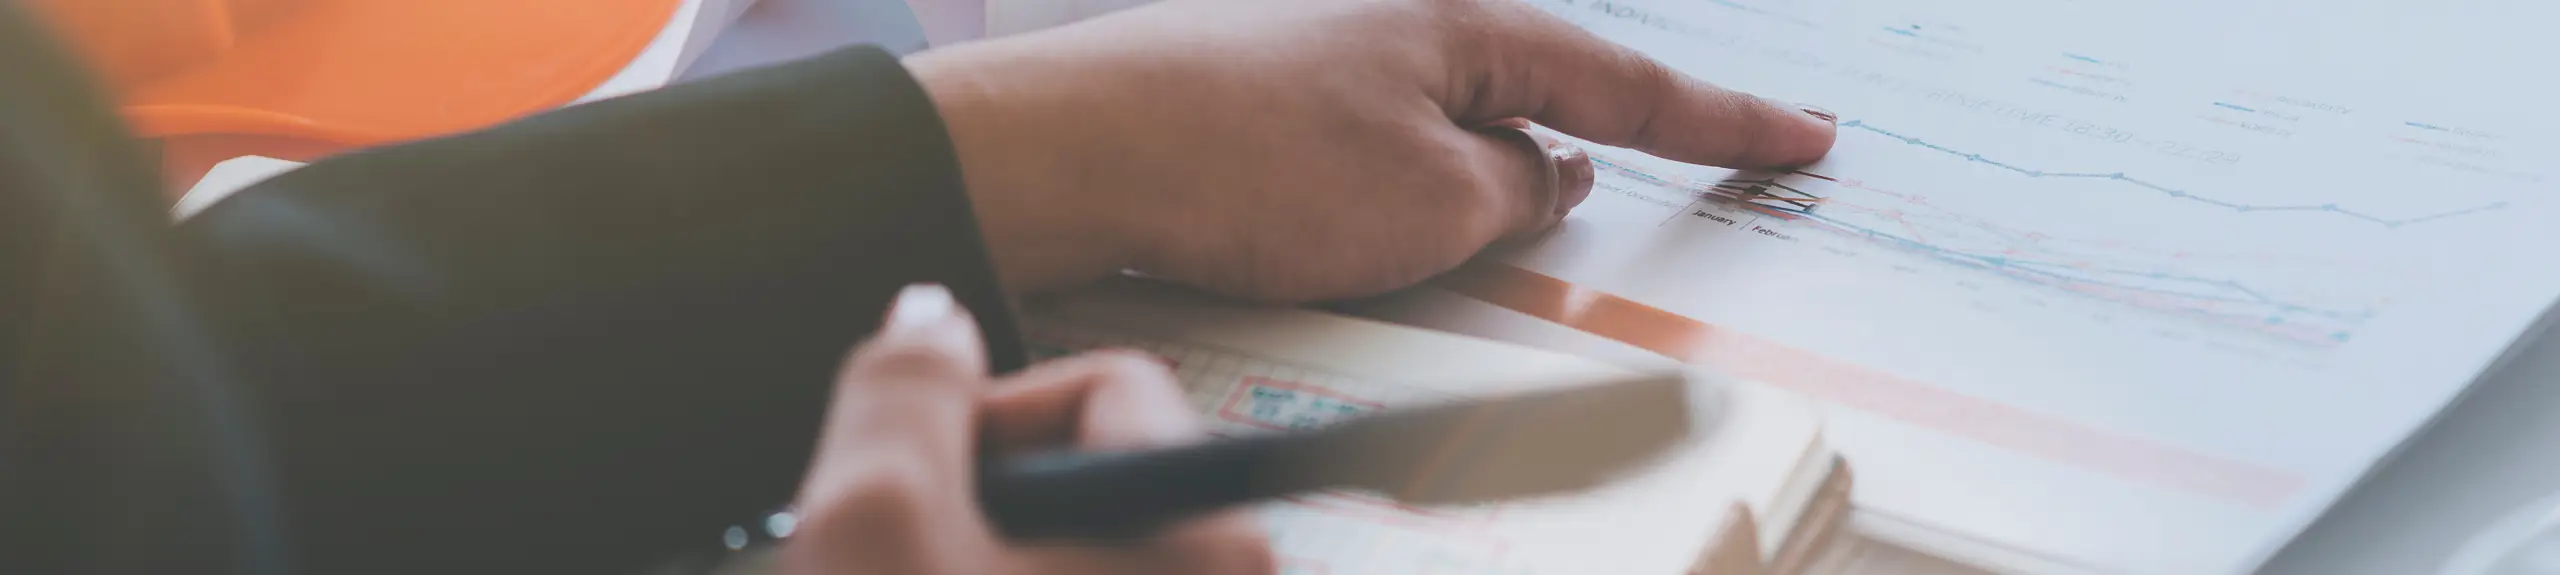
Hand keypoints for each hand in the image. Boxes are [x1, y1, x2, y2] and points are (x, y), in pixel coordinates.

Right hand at [783, 284, 1273, 574]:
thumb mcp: (873, 521)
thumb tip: (930, 314)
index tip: (932, 484)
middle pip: (1094, 464)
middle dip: (988, 494)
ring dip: (984, 552)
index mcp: (1211, 538)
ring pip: (1077, 538)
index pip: (1109, 387)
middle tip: (915, 558)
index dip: (993, 418)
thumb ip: (902, 389)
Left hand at [905, 0, 1835, 301]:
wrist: (1068, 152)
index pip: (1625, 84)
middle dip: (1562, 167)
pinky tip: (1343, 241)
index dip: (1725, 123)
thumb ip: (1518, 192)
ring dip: (1450, 207)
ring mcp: (1325, 60)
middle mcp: (1396, 22)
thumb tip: (1544, 177)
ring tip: (1403, 249)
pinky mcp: (1265, 109)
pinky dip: (1378, 210)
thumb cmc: (1246, 156)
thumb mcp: (1432, 202)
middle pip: (1527, 106)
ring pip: (1438, 148)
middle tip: (1563, 212)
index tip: (1806, 136)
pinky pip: (1364, 164)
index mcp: (1462, 22)